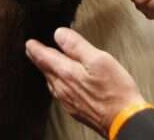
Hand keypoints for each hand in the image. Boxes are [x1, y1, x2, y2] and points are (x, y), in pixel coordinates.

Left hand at [25, 27, 144, 136]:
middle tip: (32, 50)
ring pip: (52, 82)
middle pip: (46, 70)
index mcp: (67, 73)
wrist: (123, 120)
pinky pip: (59, 92)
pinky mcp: (76, 109)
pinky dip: (56, 82)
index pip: (45, 58)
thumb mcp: (98, 60)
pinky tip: (62, 82)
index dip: (36, 48)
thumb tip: (59, 34)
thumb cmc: (115, 90)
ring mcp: (69, 101)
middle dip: (38, 59)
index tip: (30, 43)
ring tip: (45, 64)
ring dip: (47, 71)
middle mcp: (64, 88)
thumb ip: (77, 46)